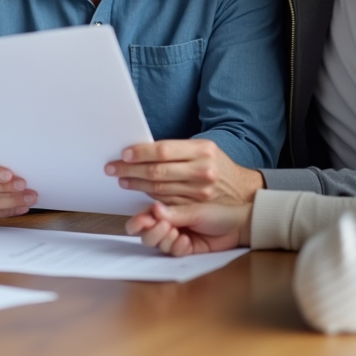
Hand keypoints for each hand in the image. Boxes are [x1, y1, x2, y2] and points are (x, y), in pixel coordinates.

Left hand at [105, 139, 265, 203]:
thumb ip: (178, 150)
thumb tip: (143, 149)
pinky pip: (166, 201)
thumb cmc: (217, 165)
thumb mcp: (204, 149)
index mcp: (203, 150)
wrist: (242, 189)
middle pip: (158, 170)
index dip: (141, 153)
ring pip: (159, 188)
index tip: (125, 154)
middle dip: (131, 169)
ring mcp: (199, 191)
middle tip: (113, 167)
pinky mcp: (195, 206)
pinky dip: (150, 196)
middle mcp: (202, 170)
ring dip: (136, 184)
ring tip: (123, 179)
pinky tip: (140, 190)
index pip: (163, 150)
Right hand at [125, 201, 251, 255]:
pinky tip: (187, 241)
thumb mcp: (195, 210)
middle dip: (152, 232)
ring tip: (178, 233)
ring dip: (165, 240)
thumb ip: (173, 213)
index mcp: (167, 212)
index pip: (143, 218)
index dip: (138, 222)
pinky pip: (173, 253)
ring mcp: (176, 239)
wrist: (237, 227)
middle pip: (146, 236)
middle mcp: (169, 225)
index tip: (143, 221)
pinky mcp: (185, 251)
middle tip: (165, 226)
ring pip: (158, 246)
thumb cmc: (219, 213)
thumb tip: (154, 210)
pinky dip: (177, 248)